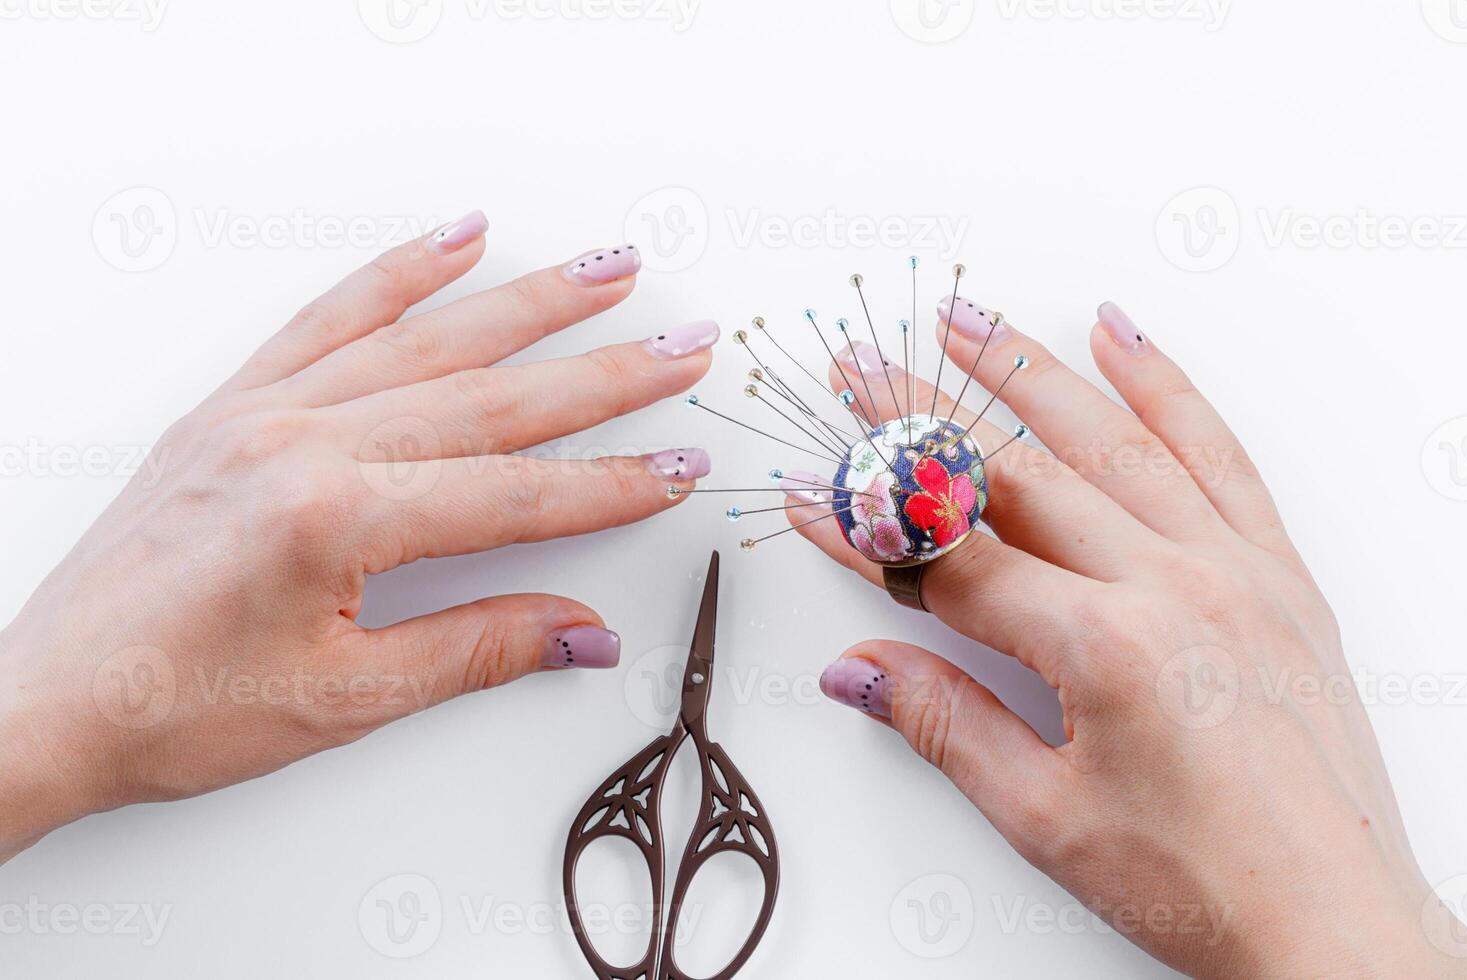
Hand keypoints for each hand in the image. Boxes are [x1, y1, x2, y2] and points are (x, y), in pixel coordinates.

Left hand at [0, 213, 717, 862]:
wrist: (42, 701)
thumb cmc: (169, 709)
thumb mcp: (344, 699)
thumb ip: (476, 650)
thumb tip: (580, 633)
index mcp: (330, 520)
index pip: (513, 494)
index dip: (610, 485)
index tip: (677, 469)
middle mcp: (301, 443)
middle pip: (488, 397)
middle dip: (602, 372)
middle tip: (680, 347)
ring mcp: (264, 412)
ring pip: (423, 338)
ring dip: (526, 302)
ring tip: (604, 273)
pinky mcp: (234, 404)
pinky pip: (329, 317)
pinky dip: (397, 274)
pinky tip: (456, 240)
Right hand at [788, 301, 1466, 976]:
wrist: (1336, 925)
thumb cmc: (1205, 885)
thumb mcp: (1045, 818)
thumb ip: (945, 723)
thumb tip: (861, 668)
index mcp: (1107, 648)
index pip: (952, 561)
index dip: (869, 529)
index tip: (815, 494)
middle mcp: (1175, 586)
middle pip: (1017, 477)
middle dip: (923, 420)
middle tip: (862, 374)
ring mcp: (1235, 568)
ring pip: (1112, 439)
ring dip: (1029, 371)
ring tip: (966, 321)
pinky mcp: (1279, 571)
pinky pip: (1218, 453)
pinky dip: (1166, 387)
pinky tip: (1122, 339)